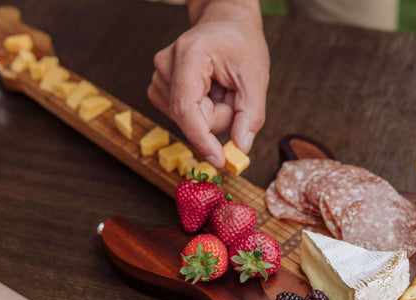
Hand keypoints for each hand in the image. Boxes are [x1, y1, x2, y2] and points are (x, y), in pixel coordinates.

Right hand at [148, 1, 269, 167]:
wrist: (225, 24)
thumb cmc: (240, 43)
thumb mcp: (256, 76)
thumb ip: (251, 114)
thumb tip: (241, 147)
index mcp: (189, 54)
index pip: (186, 107)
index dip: (201, 138)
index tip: (220, 160)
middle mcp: (166, 65)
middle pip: (190, 118)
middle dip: (219, 117)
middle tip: (233, 94)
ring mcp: (159, 77)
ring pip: (188, 121)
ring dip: (212, 113)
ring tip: (221, 88)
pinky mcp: (159, 88)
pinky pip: (184, 117)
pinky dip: (203, 112)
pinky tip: (210, 92)